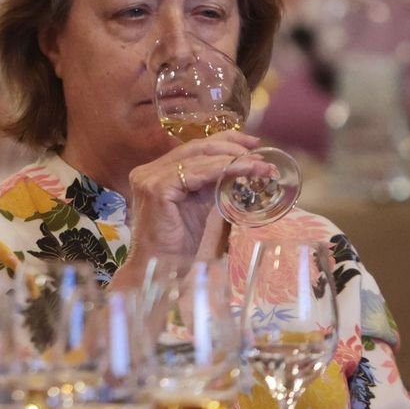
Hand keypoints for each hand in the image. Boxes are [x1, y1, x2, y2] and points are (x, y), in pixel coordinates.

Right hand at [119, 131, 270, 273]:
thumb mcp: (202, 206)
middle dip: (232, 146)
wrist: (162, 268)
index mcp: (159, 171)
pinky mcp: (156, 188)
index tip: (253, 143)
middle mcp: (150, 170)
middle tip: (259, 152)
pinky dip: (221, 170)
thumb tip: (244, 166)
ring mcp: (150, 178)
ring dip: (233, 159)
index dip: (225, 140)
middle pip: (196, 147)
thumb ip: (215, 184)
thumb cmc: (181, 243)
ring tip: (257, 165)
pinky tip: (240, 171)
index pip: (194, 148)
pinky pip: (195, 173)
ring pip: (198, 158)